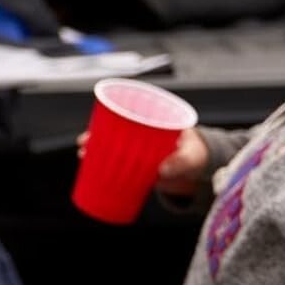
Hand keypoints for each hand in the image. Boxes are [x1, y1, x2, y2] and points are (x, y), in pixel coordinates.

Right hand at [76, 126, 209, 197]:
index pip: (129, 113)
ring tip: (83, 155)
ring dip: (96, 150)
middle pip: (114, 130)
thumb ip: (182, 162)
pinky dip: (104, 166)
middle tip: (84, 143)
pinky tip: (91, 170)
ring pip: (112, 147)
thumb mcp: (192, 156)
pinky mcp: (138, 166)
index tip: (97, 126)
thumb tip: (162, 171)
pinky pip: (117, 163)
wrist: (201, 170)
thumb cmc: (198, 156)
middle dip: (96, 135)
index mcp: (156, 122)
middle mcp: (143, 134)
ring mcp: (138, 151)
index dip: (110, 117)